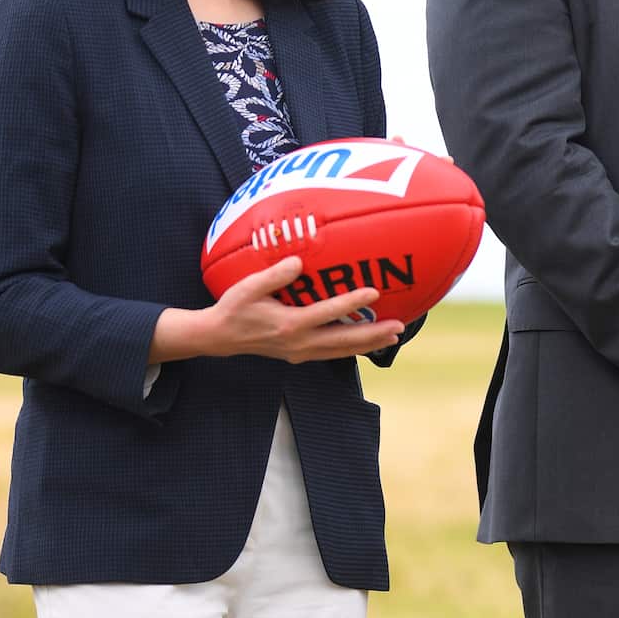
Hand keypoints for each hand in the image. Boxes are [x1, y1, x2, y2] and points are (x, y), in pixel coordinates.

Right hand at [150, 256, 404, 364]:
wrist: (220, 337)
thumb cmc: (234, 308)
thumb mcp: (248, 287)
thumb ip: (274, 275)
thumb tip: (299, 262)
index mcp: (289, 324)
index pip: (327, 312)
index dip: (352, 301)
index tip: (374, 291)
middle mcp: (299, 342)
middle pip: (344, 340)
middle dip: (373, 334)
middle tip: (398, 327)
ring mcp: (301, 352)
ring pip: (341, 351)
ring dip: (368, 344)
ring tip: (392, 336)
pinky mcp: (299, 355)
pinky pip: (332, 353)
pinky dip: (352, 348)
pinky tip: (367, 342)